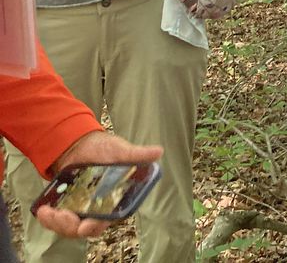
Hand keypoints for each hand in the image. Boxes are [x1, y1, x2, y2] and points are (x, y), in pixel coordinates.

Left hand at [38, 131, 162, 238]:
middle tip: (61, 215)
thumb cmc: (105, 148)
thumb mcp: (121, 150)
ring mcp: (82, 209)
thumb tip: (158, 152)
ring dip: (57, 224)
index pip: (108, 219)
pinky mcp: (67, 206)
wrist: (80, 143)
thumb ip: (137, 155)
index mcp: (116, 199)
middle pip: (85, 228)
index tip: (85, 225)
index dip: (96, 225)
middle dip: (71, 226)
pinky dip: (49, 219)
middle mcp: (99, 208)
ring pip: (70, 227)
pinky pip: (57, 220)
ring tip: (47, 212)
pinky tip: (43, 209)